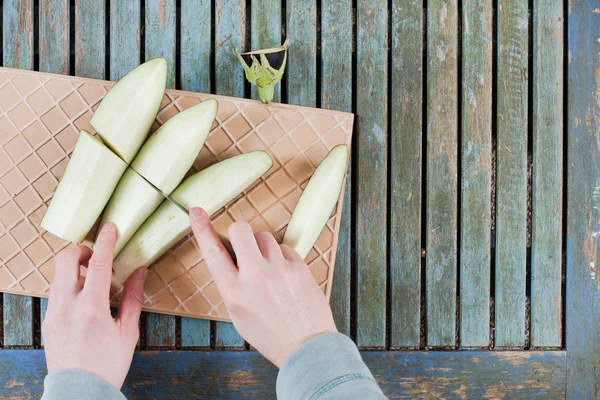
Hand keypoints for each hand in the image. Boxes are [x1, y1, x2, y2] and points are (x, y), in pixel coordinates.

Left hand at [42, 223, 147, 388]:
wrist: (80, 391)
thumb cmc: (107, 365)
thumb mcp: (127, 331)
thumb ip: (134, 297)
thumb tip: (140, 272)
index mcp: (92, 308)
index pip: (100, 264)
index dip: (106, 241)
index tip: (110, 228)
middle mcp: (67, 306)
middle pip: (65, 260)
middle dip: (82, 250)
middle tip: (98, 256)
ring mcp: (53, 312)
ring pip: (58, 274)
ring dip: (75, 268)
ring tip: (94, 278)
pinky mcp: (48, 320)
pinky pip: (57, 291)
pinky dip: (70, 284)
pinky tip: (85, 297)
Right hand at [189, 208, 336, 366]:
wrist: (306, 345)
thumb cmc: (269, 334)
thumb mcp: (238, 314)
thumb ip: (231, 284)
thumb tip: (231, 256)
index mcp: (233, 292)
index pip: (212, 252)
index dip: (202, 229)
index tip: (197, 212)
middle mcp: (254, 276)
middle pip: (240, 229)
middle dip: (239, 233)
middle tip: (244, 245)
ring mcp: (278, 269)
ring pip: (264, 236)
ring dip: (262, 247)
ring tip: (270, 269)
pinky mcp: (298, 266)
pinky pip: (284, 248)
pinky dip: (282, 257)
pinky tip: (285, 276)